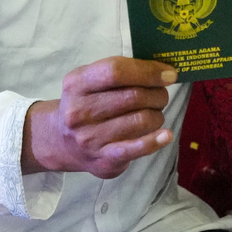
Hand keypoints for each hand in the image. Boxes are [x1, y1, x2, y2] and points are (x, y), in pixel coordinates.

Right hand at [23, 57, 176, 178]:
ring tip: (155, 113)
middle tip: (162, 94)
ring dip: (157, 114)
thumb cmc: (86, 104)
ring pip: (140, 120)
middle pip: (132, 96)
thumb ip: (121, 72)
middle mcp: (80, 111)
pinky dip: (156, 140)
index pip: (116, 71)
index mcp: (76, 83)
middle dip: (158, 94)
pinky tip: (166, 135)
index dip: (147, 71)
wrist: (63, 141)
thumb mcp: (91, 80)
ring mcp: (90, 138)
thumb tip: (163, 71)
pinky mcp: (104, 159)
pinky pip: (136, 148)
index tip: (169, 74)